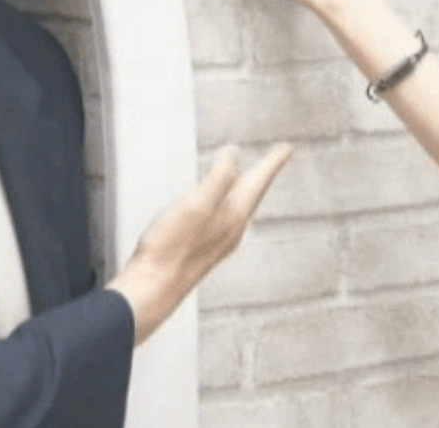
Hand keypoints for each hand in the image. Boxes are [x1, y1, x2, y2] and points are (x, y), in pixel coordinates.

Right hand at [106, 144, 291, 344]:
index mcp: (234, 215)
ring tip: (248, 176)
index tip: (286, 148)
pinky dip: (226, 202)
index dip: (272, 162)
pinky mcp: (202, 247)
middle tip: (275, 158)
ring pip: (238, 206)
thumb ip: (219, 178)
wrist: (152, 289)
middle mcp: (232, 229)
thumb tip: (234, 153)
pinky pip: (223, 217)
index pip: (258, 181)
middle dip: (263, 173)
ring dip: (245, 187)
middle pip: (252, 193)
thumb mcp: (197, 204)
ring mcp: (218, 241)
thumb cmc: (171, 247)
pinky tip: (215, 205)